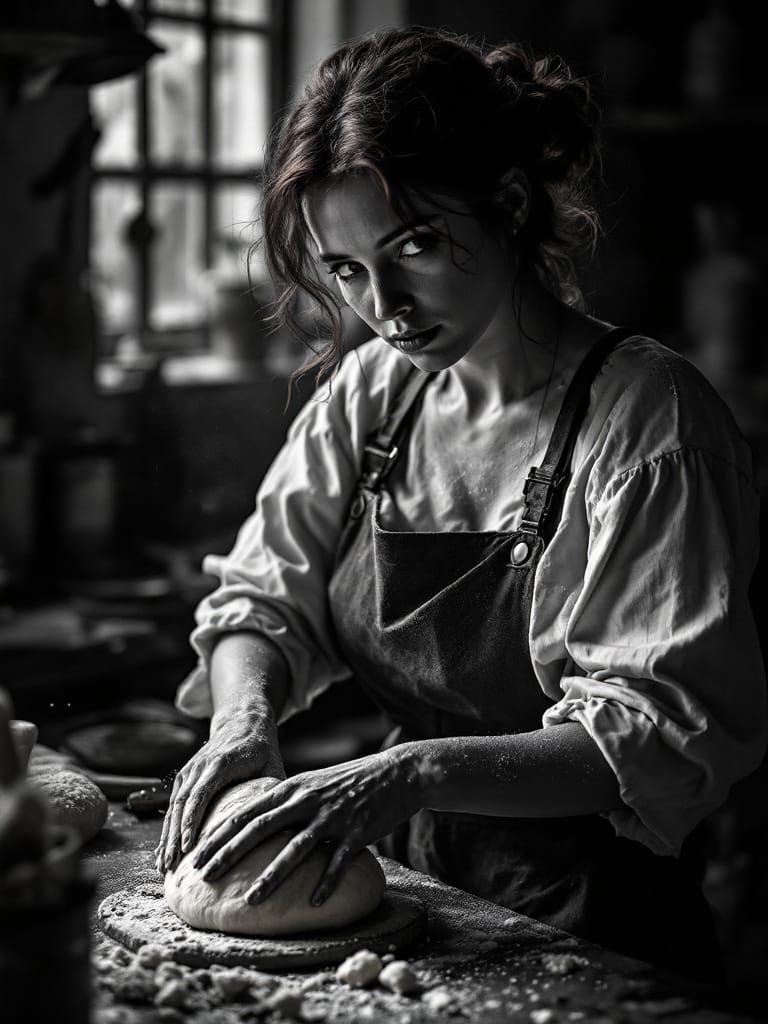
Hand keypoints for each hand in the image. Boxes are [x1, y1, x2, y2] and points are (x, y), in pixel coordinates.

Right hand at [154, 709, 284, 873]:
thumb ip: (272, 792)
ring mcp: (189, 772)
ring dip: (166, 837)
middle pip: (182, 805)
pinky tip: (165, 852)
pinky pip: (173, 806)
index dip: (192, 822)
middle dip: (174, 837)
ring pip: (174, 807)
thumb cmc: (261, 749)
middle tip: (171, 867)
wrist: (243, 721)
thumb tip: (283, 825)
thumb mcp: (271, 765)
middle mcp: (199, 767)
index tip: (188, 847)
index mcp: (220, 763)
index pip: (201, 795)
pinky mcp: (184, 778)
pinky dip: (168, 829)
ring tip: (163, 866)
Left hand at [191, 745, 426, 905]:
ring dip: (272, 876)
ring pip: (295, 849)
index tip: (196, 856)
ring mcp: (332, 817)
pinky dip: (325, 882)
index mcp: (292, 789)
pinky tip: (313, 903)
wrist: (395, 773)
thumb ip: (283, 800)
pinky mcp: (357, 832)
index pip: (247, 813)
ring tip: (251, 900)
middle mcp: (307, 801)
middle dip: (230, 854)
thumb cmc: (348, 782)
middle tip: (206, 877)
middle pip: (260, 829)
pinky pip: (337, 861)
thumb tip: (253, 821)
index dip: (219, 835)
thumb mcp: (310, 783)